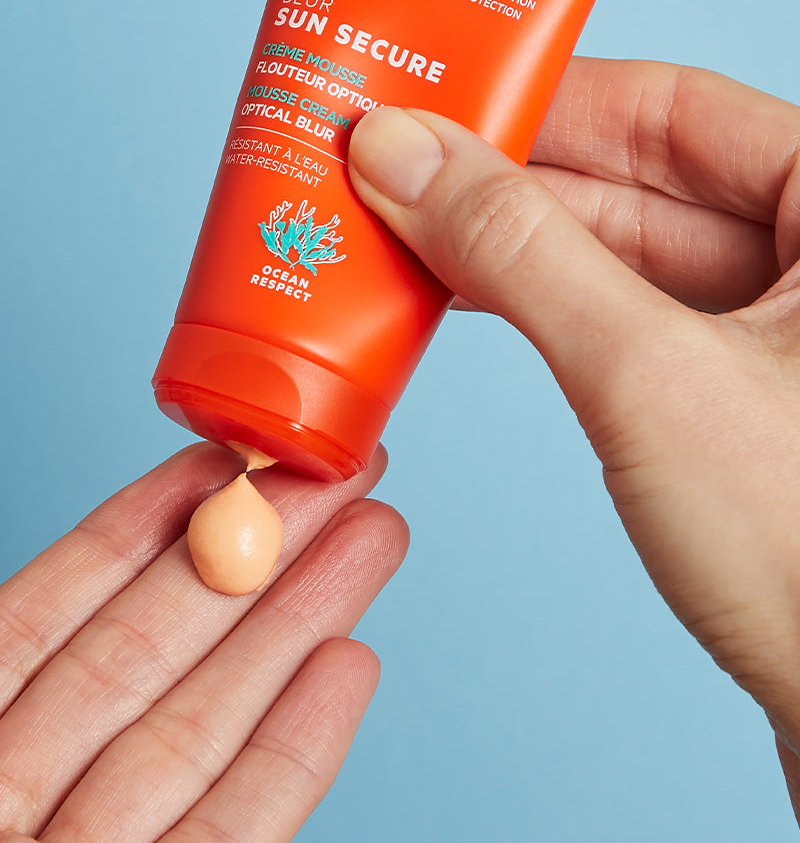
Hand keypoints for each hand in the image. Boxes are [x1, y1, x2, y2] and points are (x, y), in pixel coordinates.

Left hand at [0, 443, 405, 841]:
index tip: (228, 459)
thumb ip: (23, 635)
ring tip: (374, 540)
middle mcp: (24, 794)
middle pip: (156, 653)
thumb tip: (124, 535)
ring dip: (300, 628)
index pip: (54, 612)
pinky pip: (229, 835)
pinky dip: (292, 757)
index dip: (149, 523)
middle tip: (343, 480)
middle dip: (257, 554)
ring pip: (203, 729)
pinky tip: (348, 668)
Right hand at [348, 57, 799, 820]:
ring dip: (513, 243)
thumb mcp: (646, 373)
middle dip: (511, 177)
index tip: (443, 94)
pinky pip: (626, 318)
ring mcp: (777, 330)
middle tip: (392, 163)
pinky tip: (462, 294)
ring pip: (625, 252)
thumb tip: (403, 150)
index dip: (552, 96)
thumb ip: (519, 251)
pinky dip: (544, 306)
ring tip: (402, 224)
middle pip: (641, 180)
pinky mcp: (737, 393)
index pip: (679, 108)